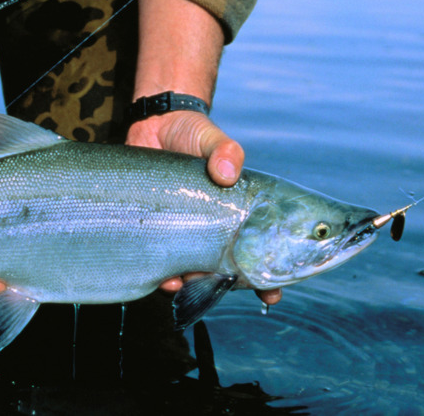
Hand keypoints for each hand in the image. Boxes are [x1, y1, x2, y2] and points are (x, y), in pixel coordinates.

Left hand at [128, 111, 280, 305]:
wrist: (151, 130)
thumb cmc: (191, 135)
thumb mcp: (212, 138)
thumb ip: (224, 151)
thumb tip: (226, 172)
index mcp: (239, 214)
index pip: (263, 252)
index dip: (270, 279)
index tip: (272, 293)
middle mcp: (215, 232)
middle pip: (232, 273)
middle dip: (233, 289)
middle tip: (230, 288)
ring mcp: (186, 237)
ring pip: (197, 277)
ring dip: (195, 287)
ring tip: (189, 281)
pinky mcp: (157, 236)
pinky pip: (164, 268)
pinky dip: (167, 280)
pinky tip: (167, 279)